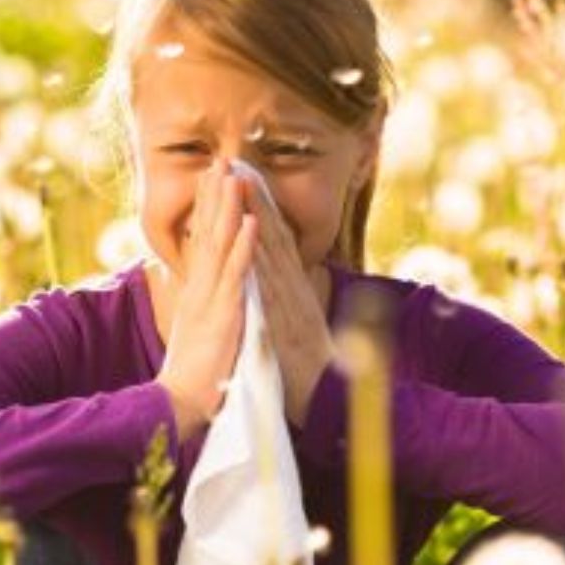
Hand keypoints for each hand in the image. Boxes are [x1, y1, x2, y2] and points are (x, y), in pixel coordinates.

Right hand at [155, 157, 258, 442]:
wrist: (181, 406)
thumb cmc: (194, 374)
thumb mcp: (198, 331)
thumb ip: (201, 306)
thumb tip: (203, 290)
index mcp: (197, 292)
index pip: (202, 241)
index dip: (208, 208)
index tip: (212, 177)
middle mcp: (201, 290)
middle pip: (208, 234)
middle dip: (214, 196)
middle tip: (220, 160)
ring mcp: (211, 300)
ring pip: (220, 246)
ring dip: (228, 209)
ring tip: (233, 176)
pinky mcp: (223, 315)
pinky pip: (236, 276)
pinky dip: (243, 247)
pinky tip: (250, 222)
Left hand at [241, 176, 335, 428]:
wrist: (327, 402)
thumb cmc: (307, 366)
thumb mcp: (296, 324)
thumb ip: (289, 297)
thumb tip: (284, 274)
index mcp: (293, 288)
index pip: (274, 240)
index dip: (259, 207)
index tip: (243, 176)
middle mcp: (294, 289)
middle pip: (272, 236)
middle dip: (255, 199)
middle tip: (237, 163)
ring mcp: (291, 304)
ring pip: (271, 253)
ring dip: (257, 217)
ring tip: (242, 184)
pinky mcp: (286, 324)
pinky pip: (271, 290)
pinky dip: (262, 262)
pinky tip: (253, 238)